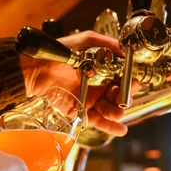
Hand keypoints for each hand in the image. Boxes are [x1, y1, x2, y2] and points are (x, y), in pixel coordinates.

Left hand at [20, 31, 137, 136]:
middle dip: (124, 99)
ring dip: (117, 113)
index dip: (129, 83)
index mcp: (103, 71)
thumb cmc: (60, 52)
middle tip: (123, 99)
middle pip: (118, 97)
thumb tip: (125, 50)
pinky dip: (109, 126)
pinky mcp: (79, 111)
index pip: (122, 80)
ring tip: (118, 113)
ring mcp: (89, 100)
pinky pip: (96, 120)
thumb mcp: (86, 41)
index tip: (133, 83)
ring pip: (109, 110)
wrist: (36, 67)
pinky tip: (120, 129)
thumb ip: (107, 44)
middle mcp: (98, 86)